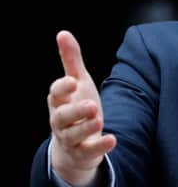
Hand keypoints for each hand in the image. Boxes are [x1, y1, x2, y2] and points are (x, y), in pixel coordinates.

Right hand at [48, 31, 116, 186]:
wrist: (75, 145)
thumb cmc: (76, 106)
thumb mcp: (77, 82)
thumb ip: (70, 60)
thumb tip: (63, 33)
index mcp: (59, 102)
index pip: (55, 94)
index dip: (62, 88)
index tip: (72, 81)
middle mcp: (61, 121)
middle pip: (62, 117)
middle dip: (75, 111)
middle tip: (91, 105)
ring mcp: (71, 138)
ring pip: (74, 135)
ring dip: (86, 128)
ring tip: (99, 119)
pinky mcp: (83, 152)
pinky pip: (89, 151)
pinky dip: (100, 146)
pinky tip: (112, 139)